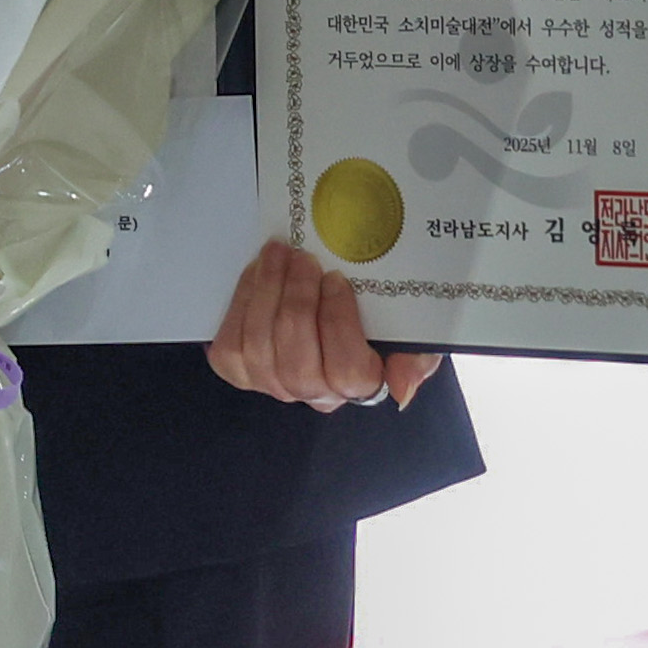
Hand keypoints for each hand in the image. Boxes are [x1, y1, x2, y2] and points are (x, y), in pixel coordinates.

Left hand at [209, 240, 439, 414]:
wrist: (330, 299)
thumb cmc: (375, 315)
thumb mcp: (412, 331)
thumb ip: (416, 358)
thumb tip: (401, 390)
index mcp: (361, 386)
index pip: (348, 373)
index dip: (338, 323)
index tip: (336, 279)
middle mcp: (315, 394)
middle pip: (298, 365)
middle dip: (297, 304)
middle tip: (302, 259)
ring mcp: (273, 384)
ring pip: (260, 352)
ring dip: (266, 294)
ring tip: (278, 254)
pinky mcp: (238, 369)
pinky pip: (231, 344)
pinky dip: (242, 302)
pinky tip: (258, 272)